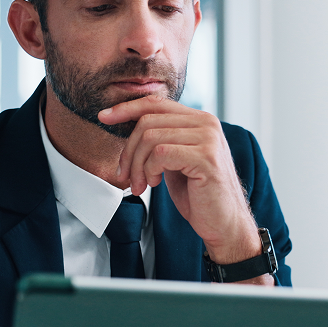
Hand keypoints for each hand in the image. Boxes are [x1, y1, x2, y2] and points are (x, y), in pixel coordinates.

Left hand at [98, 95, 266, 272]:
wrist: (223, 224)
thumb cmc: (198, 196)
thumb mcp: (175, 161)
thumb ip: (161, 140)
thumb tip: (127, 126)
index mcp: (199, 120)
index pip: (156, 103)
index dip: (126, 108)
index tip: (103, 117)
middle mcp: (206, 123)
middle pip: (148, 121)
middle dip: (129, 151)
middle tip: (126, 177)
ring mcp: (208, 138)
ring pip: (150, 137)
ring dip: (137, 165)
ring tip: (141, 185)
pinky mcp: (205, 157)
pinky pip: (161, 153)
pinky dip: (149, 170)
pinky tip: (154, 185)